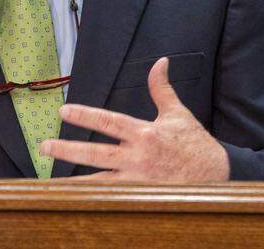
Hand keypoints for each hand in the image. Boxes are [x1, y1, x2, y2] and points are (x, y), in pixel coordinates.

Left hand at [39, 57, 228, 181]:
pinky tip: (76, 200)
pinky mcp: (143, 197)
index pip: (109, 122)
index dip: (85, 116)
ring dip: (75, 182)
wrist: (220, 175)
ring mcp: (139, 181)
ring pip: (101, 182)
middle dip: (68, 151)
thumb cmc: (195, 145)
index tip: (63, 111)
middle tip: (44, 147)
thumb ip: (161, 89)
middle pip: (97, 154)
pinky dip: (96, 200)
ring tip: (50, 183)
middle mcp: (139, 157)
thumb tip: (160, 62)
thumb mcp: (178, 114)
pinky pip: (114, 199)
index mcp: (145, 134)